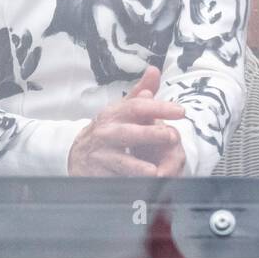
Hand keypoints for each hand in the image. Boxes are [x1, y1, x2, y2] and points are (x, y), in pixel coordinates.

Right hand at [66, 67, 186, 176]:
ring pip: (120, 161)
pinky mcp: (96, 175)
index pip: (138, 107)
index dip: (159, 107)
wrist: (77, 153)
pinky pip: (114, 181)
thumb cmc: (109, 129)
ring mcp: (101, 155)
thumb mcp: (122, 109)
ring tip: (154, 172)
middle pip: (129, 133)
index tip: (181, 111)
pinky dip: (127, 185)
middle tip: (172, 136)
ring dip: (136, 167)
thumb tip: (154, 70)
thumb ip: (140, 91)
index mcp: (114, 113)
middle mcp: (106, 133)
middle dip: (150, 135)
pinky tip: (141, 188)